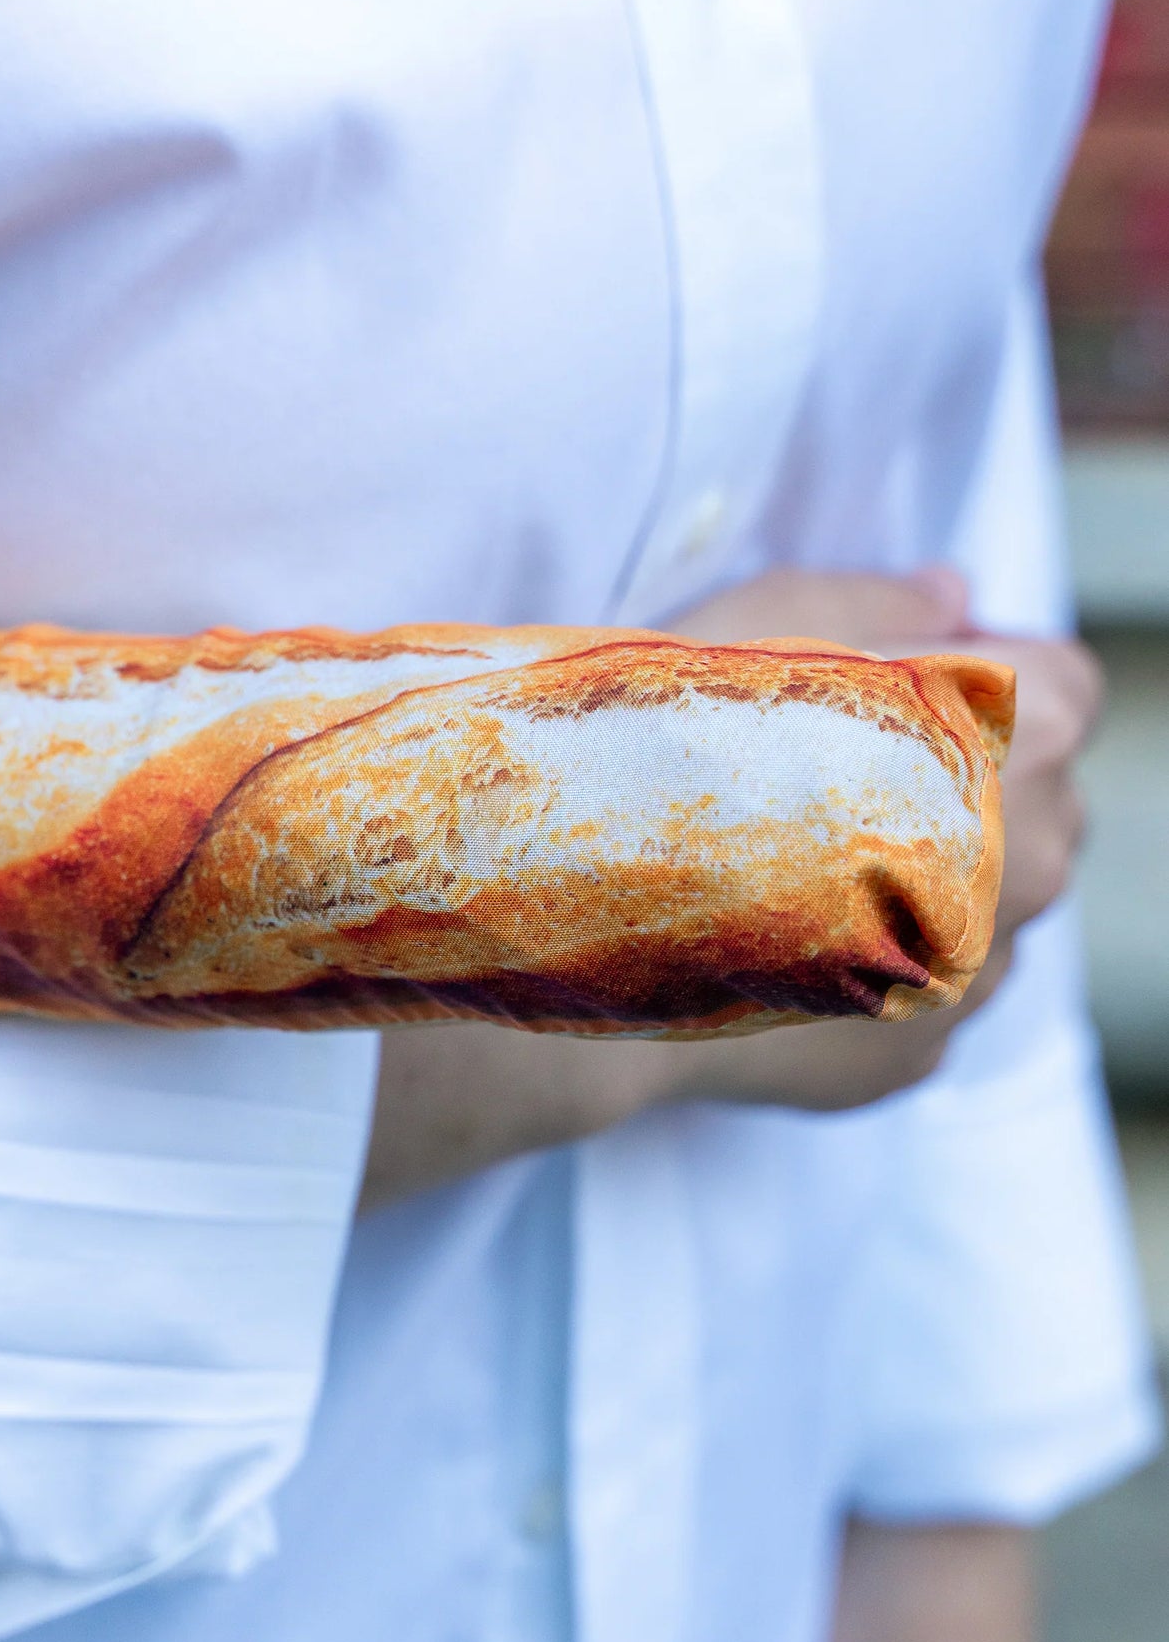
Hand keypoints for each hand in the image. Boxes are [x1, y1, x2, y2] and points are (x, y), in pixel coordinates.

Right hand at [364, 566, 1094, 1207]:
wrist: (578, 931)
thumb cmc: (663, 757)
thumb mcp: (764, 621)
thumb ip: (883, 601)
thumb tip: (952, 594)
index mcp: (1014, 742)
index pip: (1061, 686)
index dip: (974, 675)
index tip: (891, 687)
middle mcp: (1030, 862)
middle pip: (1031, 803)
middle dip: (952, 784)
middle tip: (820, 780)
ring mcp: (976, 974)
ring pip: (977, 908)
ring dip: (913, 882)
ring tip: (787, 869)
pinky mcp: (915, 1048)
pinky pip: (911, 995)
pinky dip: (860, 970)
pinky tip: (772, 945)